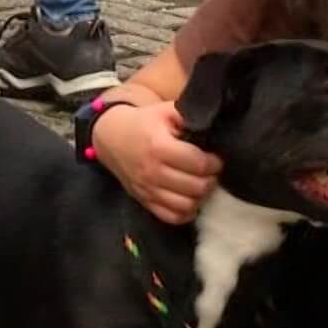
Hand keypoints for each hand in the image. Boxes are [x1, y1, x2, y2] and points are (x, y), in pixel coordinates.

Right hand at [93, 101, 222, 224]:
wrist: (111, 138)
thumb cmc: (144, 123)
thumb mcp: (165, 110)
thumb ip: (190, 114)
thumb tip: (212, 124)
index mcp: (159, 147)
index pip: (198, 164)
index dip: (214, 163)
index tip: (216, 159)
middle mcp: (153, 172)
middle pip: (196, 187)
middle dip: (211, 179)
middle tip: (211, 172)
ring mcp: (148, 190)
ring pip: (187, 205)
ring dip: (201, 197)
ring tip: (201, 184)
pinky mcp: (144, 201)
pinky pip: (172, 217)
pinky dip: (186, 212)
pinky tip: (190, 199)